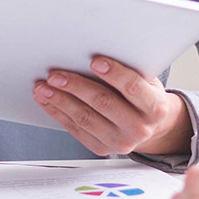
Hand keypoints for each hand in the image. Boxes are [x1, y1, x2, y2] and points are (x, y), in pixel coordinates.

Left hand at [32, 55, 194, 155]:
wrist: (151, 126)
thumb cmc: (144, 94)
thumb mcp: (147, 80)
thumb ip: (129, 68)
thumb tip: (94, 49)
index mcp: (155, 107)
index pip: (133, 87)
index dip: (114, 73)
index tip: (94, 60)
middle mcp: (139, 128)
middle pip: (103, 103)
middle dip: (76, 86)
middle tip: (55, 75)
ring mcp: (120, 142)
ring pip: (85, 118)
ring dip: (60, 101)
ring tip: (43, 87)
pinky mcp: (102, 148)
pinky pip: (76, 129)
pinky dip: (58, 113)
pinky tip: (47, 101)